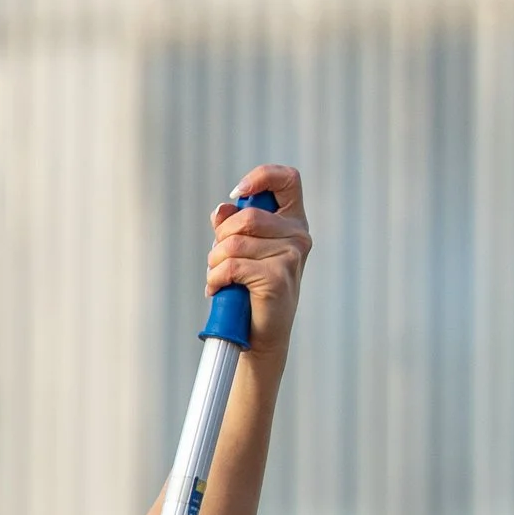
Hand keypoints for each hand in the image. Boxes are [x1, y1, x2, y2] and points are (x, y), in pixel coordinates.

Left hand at [205, 163, 308, 362]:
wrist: (261, 337)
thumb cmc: (250, 292)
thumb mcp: (241, 251)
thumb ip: (232, 225)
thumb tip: (221, 210)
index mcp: (293, 223)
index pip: (287, 179)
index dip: (261, 177)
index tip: (238, 195)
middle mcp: (298, 236)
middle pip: (247, 216)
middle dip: (222, 237)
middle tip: (217, 258)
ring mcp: (292, 256)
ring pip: (235, 243)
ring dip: (215, 261)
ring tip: (218, 277)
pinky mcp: (279, 276)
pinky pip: (233, 265)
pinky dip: (216, 278)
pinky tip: (217, 288)